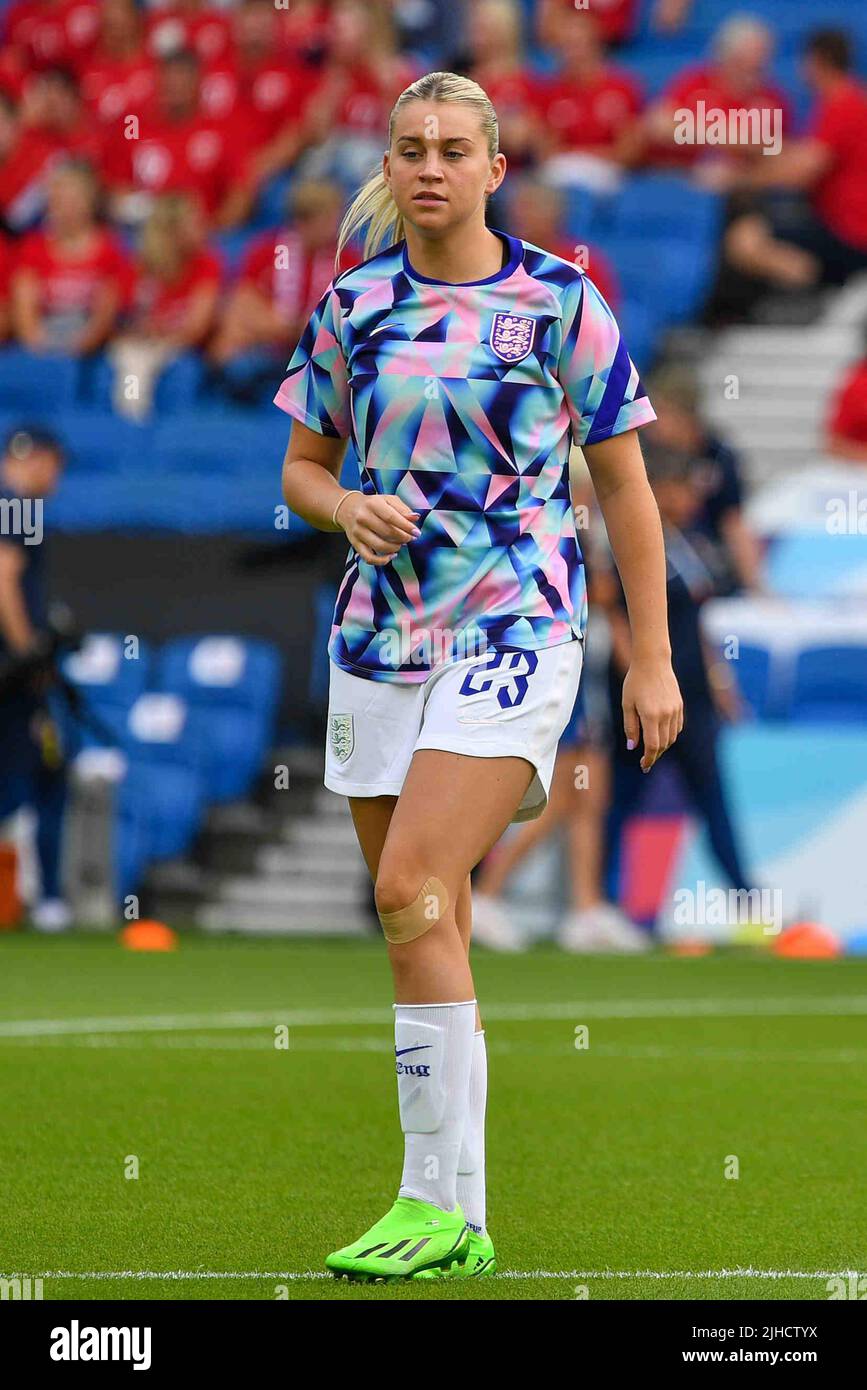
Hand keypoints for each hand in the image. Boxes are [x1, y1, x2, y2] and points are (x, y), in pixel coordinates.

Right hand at [336, 492, 419, 565]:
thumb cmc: (373, 504)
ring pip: (380, 546)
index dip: (406, 527)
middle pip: (387, 532)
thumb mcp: (388, 500)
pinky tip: (391, 556)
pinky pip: (369, 558)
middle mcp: (363, 518)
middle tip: (410, 538)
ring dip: (395, 548)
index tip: (417, 533)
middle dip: (403, 538)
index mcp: (373, 504)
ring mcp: (358, 532)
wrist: (348, 508)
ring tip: (400, 544)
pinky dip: (382, 561)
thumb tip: (415, 518)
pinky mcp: (355, 544)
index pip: (391, 517)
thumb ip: (403, 509)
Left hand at [622, 655, 683, 772]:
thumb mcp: (627, 704)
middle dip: (654, 756)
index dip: (648, 759)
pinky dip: (670, 736)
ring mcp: (675, 710)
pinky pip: (677, 727)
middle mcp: (666, 715)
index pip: (652, 745)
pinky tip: (662, 737)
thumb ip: (630, 727)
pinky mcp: (679, 705)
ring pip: (672, 737)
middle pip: (663, 744)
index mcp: (651, 715)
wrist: (653, 662)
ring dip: (663, 747)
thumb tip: (632, 747)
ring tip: (652, 751)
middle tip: (646, 762)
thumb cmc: (635, 682)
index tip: (643, 766)